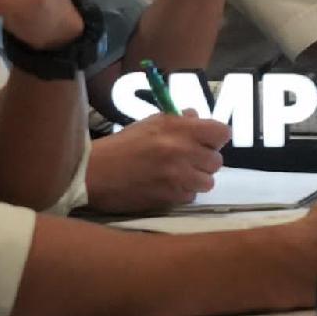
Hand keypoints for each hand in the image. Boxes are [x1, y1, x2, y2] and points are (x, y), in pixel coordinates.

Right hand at [82, 112, 233, 216]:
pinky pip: (191, 196)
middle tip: (187, 160)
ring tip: (178, 175)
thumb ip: (177, 121)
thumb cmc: (121, 145)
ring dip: (196, 179)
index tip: (206, 141)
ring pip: (208, 181)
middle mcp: (183, 151)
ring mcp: (178, 176)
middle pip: (217, 160)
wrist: (95, 173)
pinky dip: (182, 193)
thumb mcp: (149, 124)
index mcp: (178, 128)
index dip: (215, 138)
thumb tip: (197, 117)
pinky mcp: (171, 197)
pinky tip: (167, 187)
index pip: (221, 132)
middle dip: (204, 160)